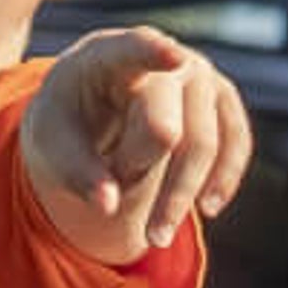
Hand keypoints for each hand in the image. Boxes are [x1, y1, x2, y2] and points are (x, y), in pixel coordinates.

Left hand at [24, 29, 251, 255]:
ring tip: (155, 237)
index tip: (172, 57)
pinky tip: (208, 209)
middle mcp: (164, 56)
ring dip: (181, 195)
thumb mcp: (52, 145)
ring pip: (205, 141)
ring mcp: (200, 76)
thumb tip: (108, 206)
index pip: (134, 50)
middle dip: (141, 173)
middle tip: (112, 199)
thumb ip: (76, 171)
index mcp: (110, 55)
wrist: (95, 108)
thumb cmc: (68, 123)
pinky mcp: (222, 100)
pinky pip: (235, 142)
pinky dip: (223, 180)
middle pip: (166, 125)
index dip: (153, 54)